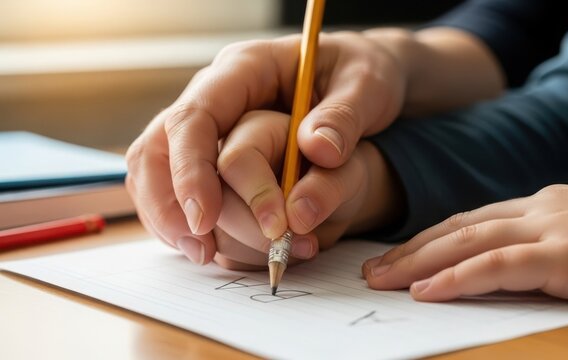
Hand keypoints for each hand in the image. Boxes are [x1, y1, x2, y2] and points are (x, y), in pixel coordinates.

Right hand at [125, 31, 406, 263]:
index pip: (197, 115)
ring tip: (203, 254)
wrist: (361, 84)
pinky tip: (207, 247)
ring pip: (155, 167)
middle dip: (170, 200)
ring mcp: (213, 125)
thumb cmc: (362, 76)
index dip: (190, 168)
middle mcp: (219, 96)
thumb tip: (318, 151)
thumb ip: (345, 117)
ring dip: (169, 215)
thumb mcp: (368, 86)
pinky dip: (182, 219)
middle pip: (159, 144)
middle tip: (201, 247)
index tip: (206, 217)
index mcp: (247, 69)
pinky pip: (174, 185)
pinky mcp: (216, 152)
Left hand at [363, 184, 567, 305]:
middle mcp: (537, 211)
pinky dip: (457, 277)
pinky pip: (499, 266)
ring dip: (418, 261)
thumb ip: (547, 248)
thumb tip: (510, 271)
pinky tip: (427, 291)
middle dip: (410, 250)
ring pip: (467, 241)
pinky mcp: (566, 255)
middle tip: (372, 270)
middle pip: (458, 228)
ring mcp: (550, 229)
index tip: (399, 257)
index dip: (430, 239)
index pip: (472, 222)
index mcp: (541, 207)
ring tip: (381, 280)